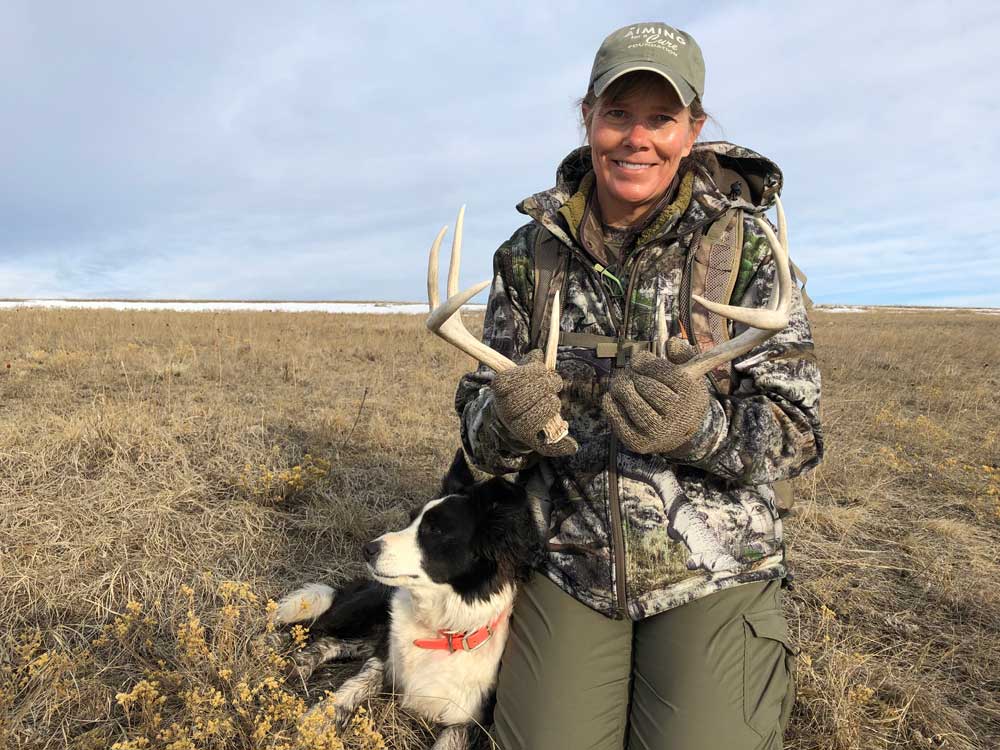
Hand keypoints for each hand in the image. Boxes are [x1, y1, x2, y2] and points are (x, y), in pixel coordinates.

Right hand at [491, 350, 577, 456]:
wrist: (515, 419)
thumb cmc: (523, 391)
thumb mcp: (523, 374)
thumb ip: (530, 363)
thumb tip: (539, 353)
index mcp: (499, 390)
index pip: (506, 380)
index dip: (527, 373)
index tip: (542, 369)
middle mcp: (503, 410)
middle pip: (521, 398)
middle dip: (543, 387)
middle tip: (555, 382)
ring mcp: (514, 427)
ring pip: (531, 418)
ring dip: (548, 405)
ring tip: (553, 400)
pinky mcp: (528, 440)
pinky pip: (541, 441)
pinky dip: (558, 440)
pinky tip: (568, 434)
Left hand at [602, 340, 709, 454]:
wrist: (677, 433)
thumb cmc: (681, 396)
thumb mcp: (691, 374)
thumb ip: (684, 354)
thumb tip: (671, 342)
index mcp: (690, 396)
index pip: (661, 371)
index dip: (645, 361)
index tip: (640, 360)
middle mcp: (676, 416)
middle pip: (644, 385)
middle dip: (632, 373)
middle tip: (629, 371)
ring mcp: (656, 432)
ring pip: (629, 399)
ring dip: (620, 385)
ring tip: (621, 382)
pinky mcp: (637, 442)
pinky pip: (616, 415)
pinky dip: (610, 402)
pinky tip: (614, 397)